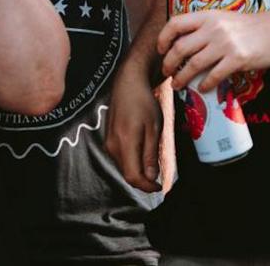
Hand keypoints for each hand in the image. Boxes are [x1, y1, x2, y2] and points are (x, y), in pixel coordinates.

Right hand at [104, 59, 164, 192]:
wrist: (127, 83)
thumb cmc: (143, 102)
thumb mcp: (154, 129)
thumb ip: (151, 154)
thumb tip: (151, 177)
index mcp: (125, 144)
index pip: (133, 177)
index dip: (147, 187)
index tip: (160, 187)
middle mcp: (113, 146)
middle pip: (127, 174)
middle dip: (144, 180)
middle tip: (160, 178)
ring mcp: (109, 142)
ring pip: (124, 167)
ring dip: (138, 171)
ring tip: (154, 165)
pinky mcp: (109, 138)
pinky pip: (121, 158)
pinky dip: (133, 162)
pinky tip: (143, 154)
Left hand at [157, 9, 269, 92]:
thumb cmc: (250, 27)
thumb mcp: (223, 19)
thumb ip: (204, 28)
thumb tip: (183, 46)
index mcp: (208, 16)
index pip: (175, 24)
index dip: (163, 38)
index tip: (161, 50)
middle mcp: (214, 28)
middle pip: (180, 47)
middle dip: (168, 63)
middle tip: (166, 72)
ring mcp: (225, 44)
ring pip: (193, 64)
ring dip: (182, 78)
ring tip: (178, 85)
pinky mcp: (237, 59)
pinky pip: (213, 75)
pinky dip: (204, 85)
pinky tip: (202, 88)